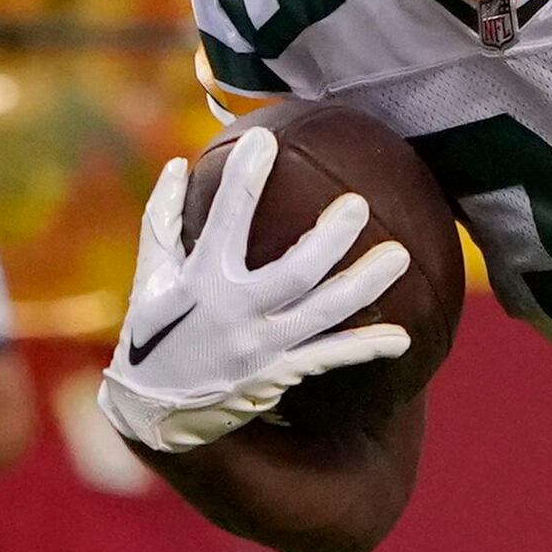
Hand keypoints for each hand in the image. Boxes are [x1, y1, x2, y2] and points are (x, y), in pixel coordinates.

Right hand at [95, 133, 410, 454]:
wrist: (152, 412)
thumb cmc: (153, 332)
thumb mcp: (150, 275)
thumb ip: (163, 220)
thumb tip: (177, 164)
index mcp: (201, 280)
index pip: (226, 218)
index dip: (245, 178)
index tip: (265, 140)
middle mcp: (234, 311)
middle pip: (294, 270)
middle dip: (330, 238)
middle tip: (359, 205)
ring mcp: (259, 346)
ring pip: (322, 313)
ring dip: (364, 286)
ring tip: (400, 255)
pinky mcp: (276, 375)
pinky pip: (328, 357)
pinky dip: (363, 348)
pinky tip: (401, 337)